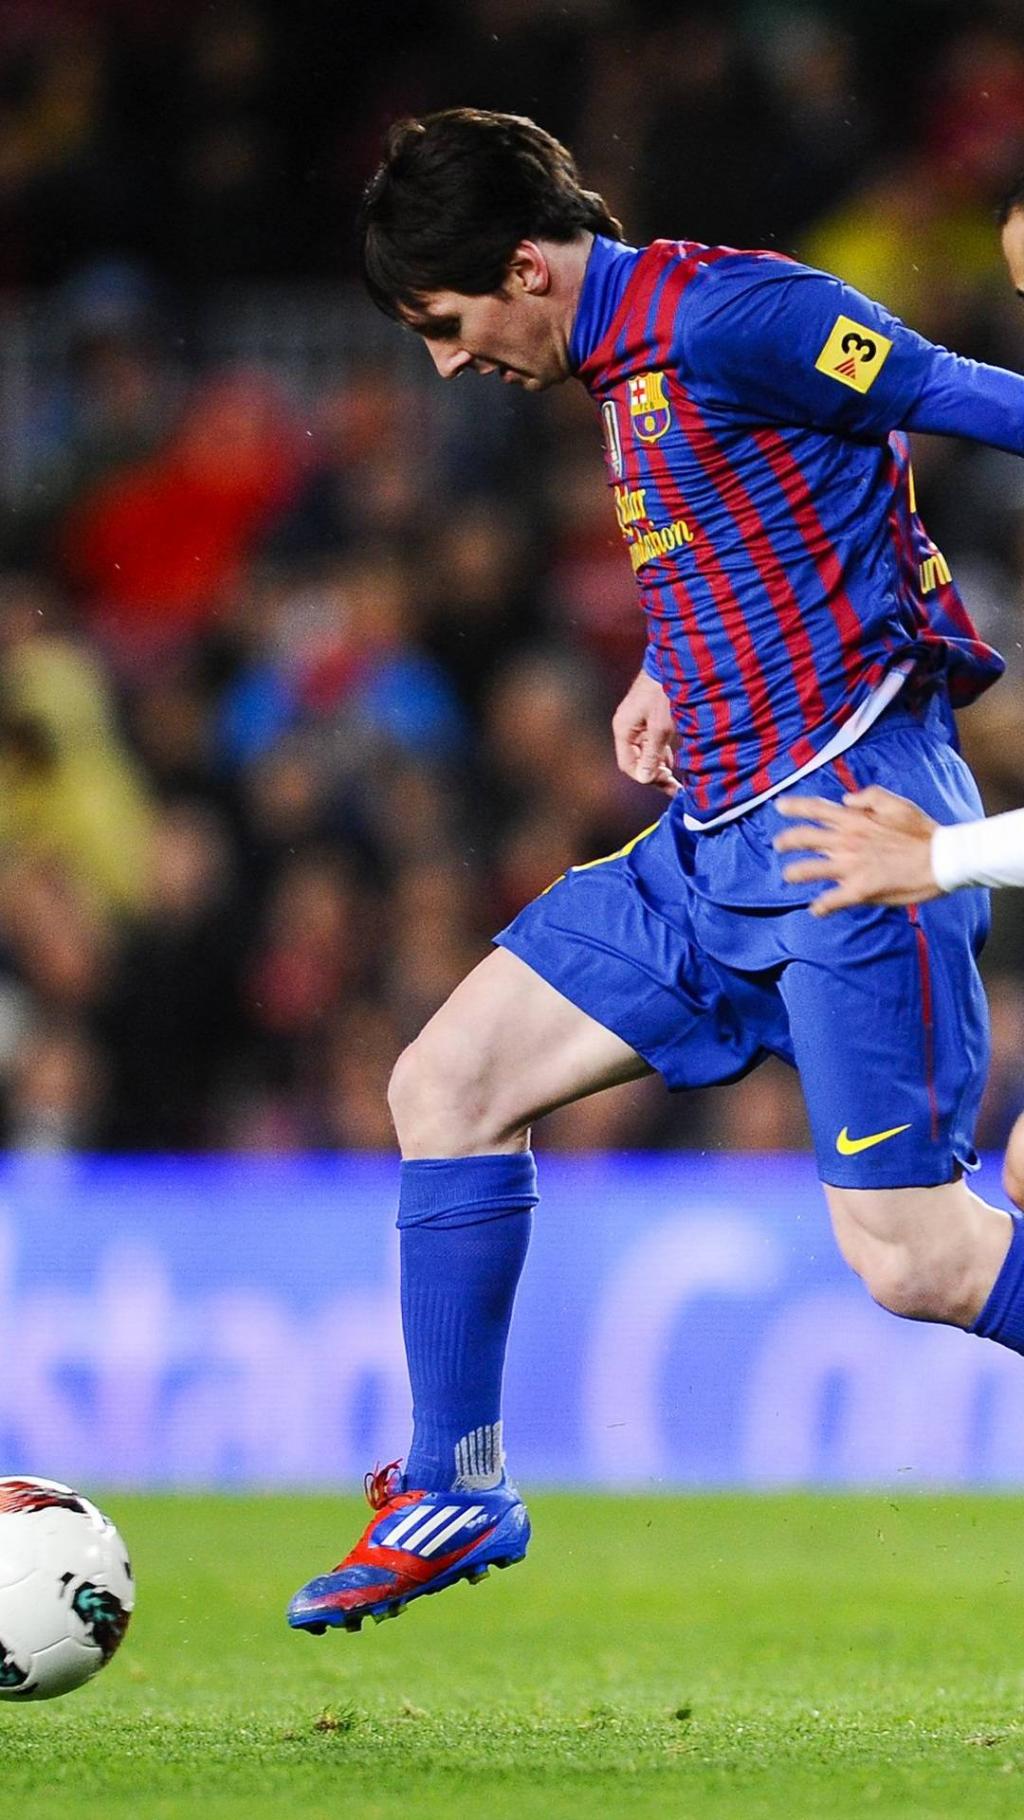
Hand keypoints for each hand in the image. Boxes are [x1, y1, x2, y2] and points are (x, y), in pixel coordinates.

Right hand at [612, 669, 678, 795]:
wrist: (673, 661)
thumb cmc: (665, 692)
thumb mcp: (661, 727)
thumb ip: (652, 754)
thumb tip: (643, 778)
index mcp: (623, 729)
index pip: (627, 765)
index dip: (646, 777)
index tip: (667, 784)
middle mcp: (626, 727)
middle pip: (635, 760)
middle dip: (654, 774)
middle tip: (675, 786)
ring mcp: (636, 722)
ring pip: (644, 752)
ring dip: (659, 764)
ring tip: (677, 777)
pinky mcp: (647, 717)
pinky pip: (650, 742)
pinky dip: (661, 752)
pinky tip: (674, 759)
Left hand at [773, 785, 939, 915]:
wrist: (941, 859)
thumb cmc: (921, 831)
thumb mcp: (896, 803)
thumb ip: (868, 796)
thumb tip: (845, 800)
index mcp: (854, 820)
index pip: (815, 809)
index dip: (794, 807)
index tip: (779, 806)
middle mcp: (846, 842)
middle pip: (803, 838)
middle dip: (785, 841)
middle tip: (778, 844)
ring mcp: (850, 867)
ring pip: (807, 870)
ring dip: (794, 873)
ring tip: (789, 876)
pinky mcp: (858, 891)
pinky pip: (829, 901)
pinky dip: (820, 906)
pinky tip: (816, 909)